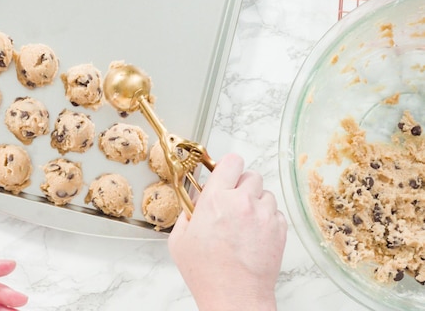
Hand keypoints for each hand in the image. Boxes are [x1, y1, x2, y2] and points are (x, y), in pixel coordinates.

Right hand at [168, 153, 286, 310]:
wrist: (235, 297)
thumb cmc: (207, 273)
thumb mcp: (180, 240)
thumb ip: (187, 212)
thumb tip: (195, 199)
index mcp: (216, 199)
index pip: (231, 162)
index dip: (227, 167)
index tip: (224, 174)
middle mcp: (242, 202)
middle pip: (250, 175)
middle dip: (241, 186)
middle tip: (232, 202)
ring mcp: (264, 215)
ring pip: (265, 193)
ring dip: (255, 202)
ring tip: (243, 222)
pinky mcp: (279, 229)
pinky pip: (275, 212)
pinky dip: (266, 218)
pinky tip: (254, 234)